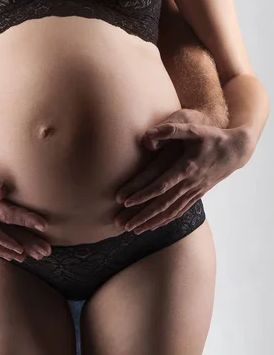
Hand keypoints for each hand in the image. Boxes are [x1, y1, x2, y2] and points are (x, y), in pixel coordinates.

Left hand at [114, 108, 251, 233]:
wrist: (237, 151)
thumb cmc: (212, 138)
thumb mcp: (194, 130)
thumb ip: (171, 130)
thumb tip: (148, 133)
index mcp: (186, 168)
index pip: (161, 185)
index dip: (143, 194)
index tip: (125, 202)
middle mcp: (190, 184)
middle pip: (163, 204)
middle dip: (142, 216)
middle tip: (123, 225)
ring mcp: (194, 191)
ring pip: (171, 212)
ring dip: (152, 222)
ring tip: (134, 230)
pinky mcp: (197, 195)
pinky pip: (180, 211)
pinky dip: (166, 220)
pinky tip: (153, 226)